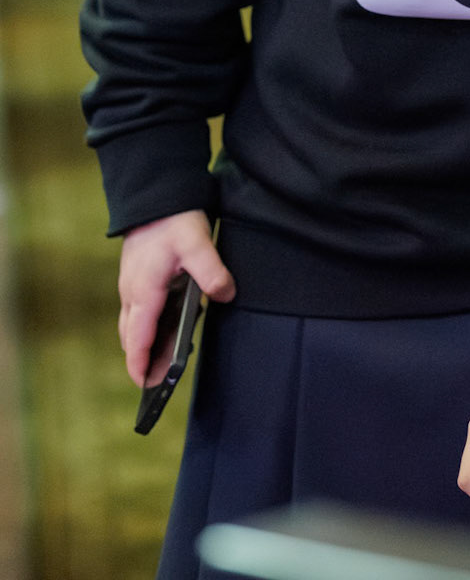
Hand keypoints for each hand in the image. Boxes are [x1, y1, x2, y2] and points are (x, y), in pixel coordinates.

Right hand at [118, 210, 235, 386]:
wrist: (154, 193)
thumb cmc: (173, 218)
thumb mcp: (196, 242)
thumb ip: (211, 271)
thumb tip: (226, 295)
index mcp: (144, 291)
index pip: (137, 338)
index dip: (139, 364)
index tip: (145, 386)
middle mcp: (133, 293)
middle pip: (133, 337)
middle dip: (144, 359)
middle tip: (160, 382)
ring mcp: (133, 286)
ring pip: (135, 324)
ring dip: (148, 343)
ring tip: (168, 360)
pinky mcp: (138, 278)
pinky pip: (140, 311)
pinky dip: (151, 325)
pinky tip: (172, 325)